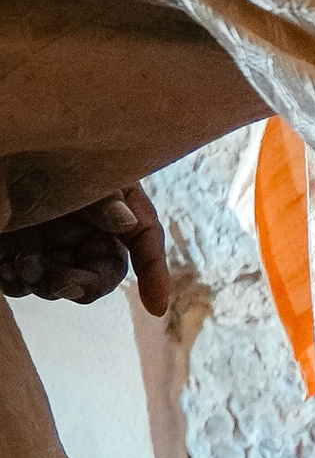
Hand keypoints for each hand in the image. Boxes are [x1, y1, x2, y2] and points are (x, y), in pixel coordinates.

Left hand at [0, 186, 170, 314]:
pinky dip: (18, 284)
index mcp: (111, 201)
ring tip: (20, 263)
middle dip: (83, 285)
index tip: (155, 306)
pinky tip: (6, 269)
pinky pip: (28, 285)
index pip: (144, 236)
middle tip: (58, 284)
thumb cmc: (29, 151)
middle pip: (104, 273)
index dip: (155, 271)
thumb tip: (128, 223)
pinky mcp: (20, 254)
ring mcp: (53, 242)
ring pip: (64, 284)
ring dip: (44, 283)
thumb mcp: (71, 172)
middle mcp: (87, 226)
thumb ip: (99, 198)